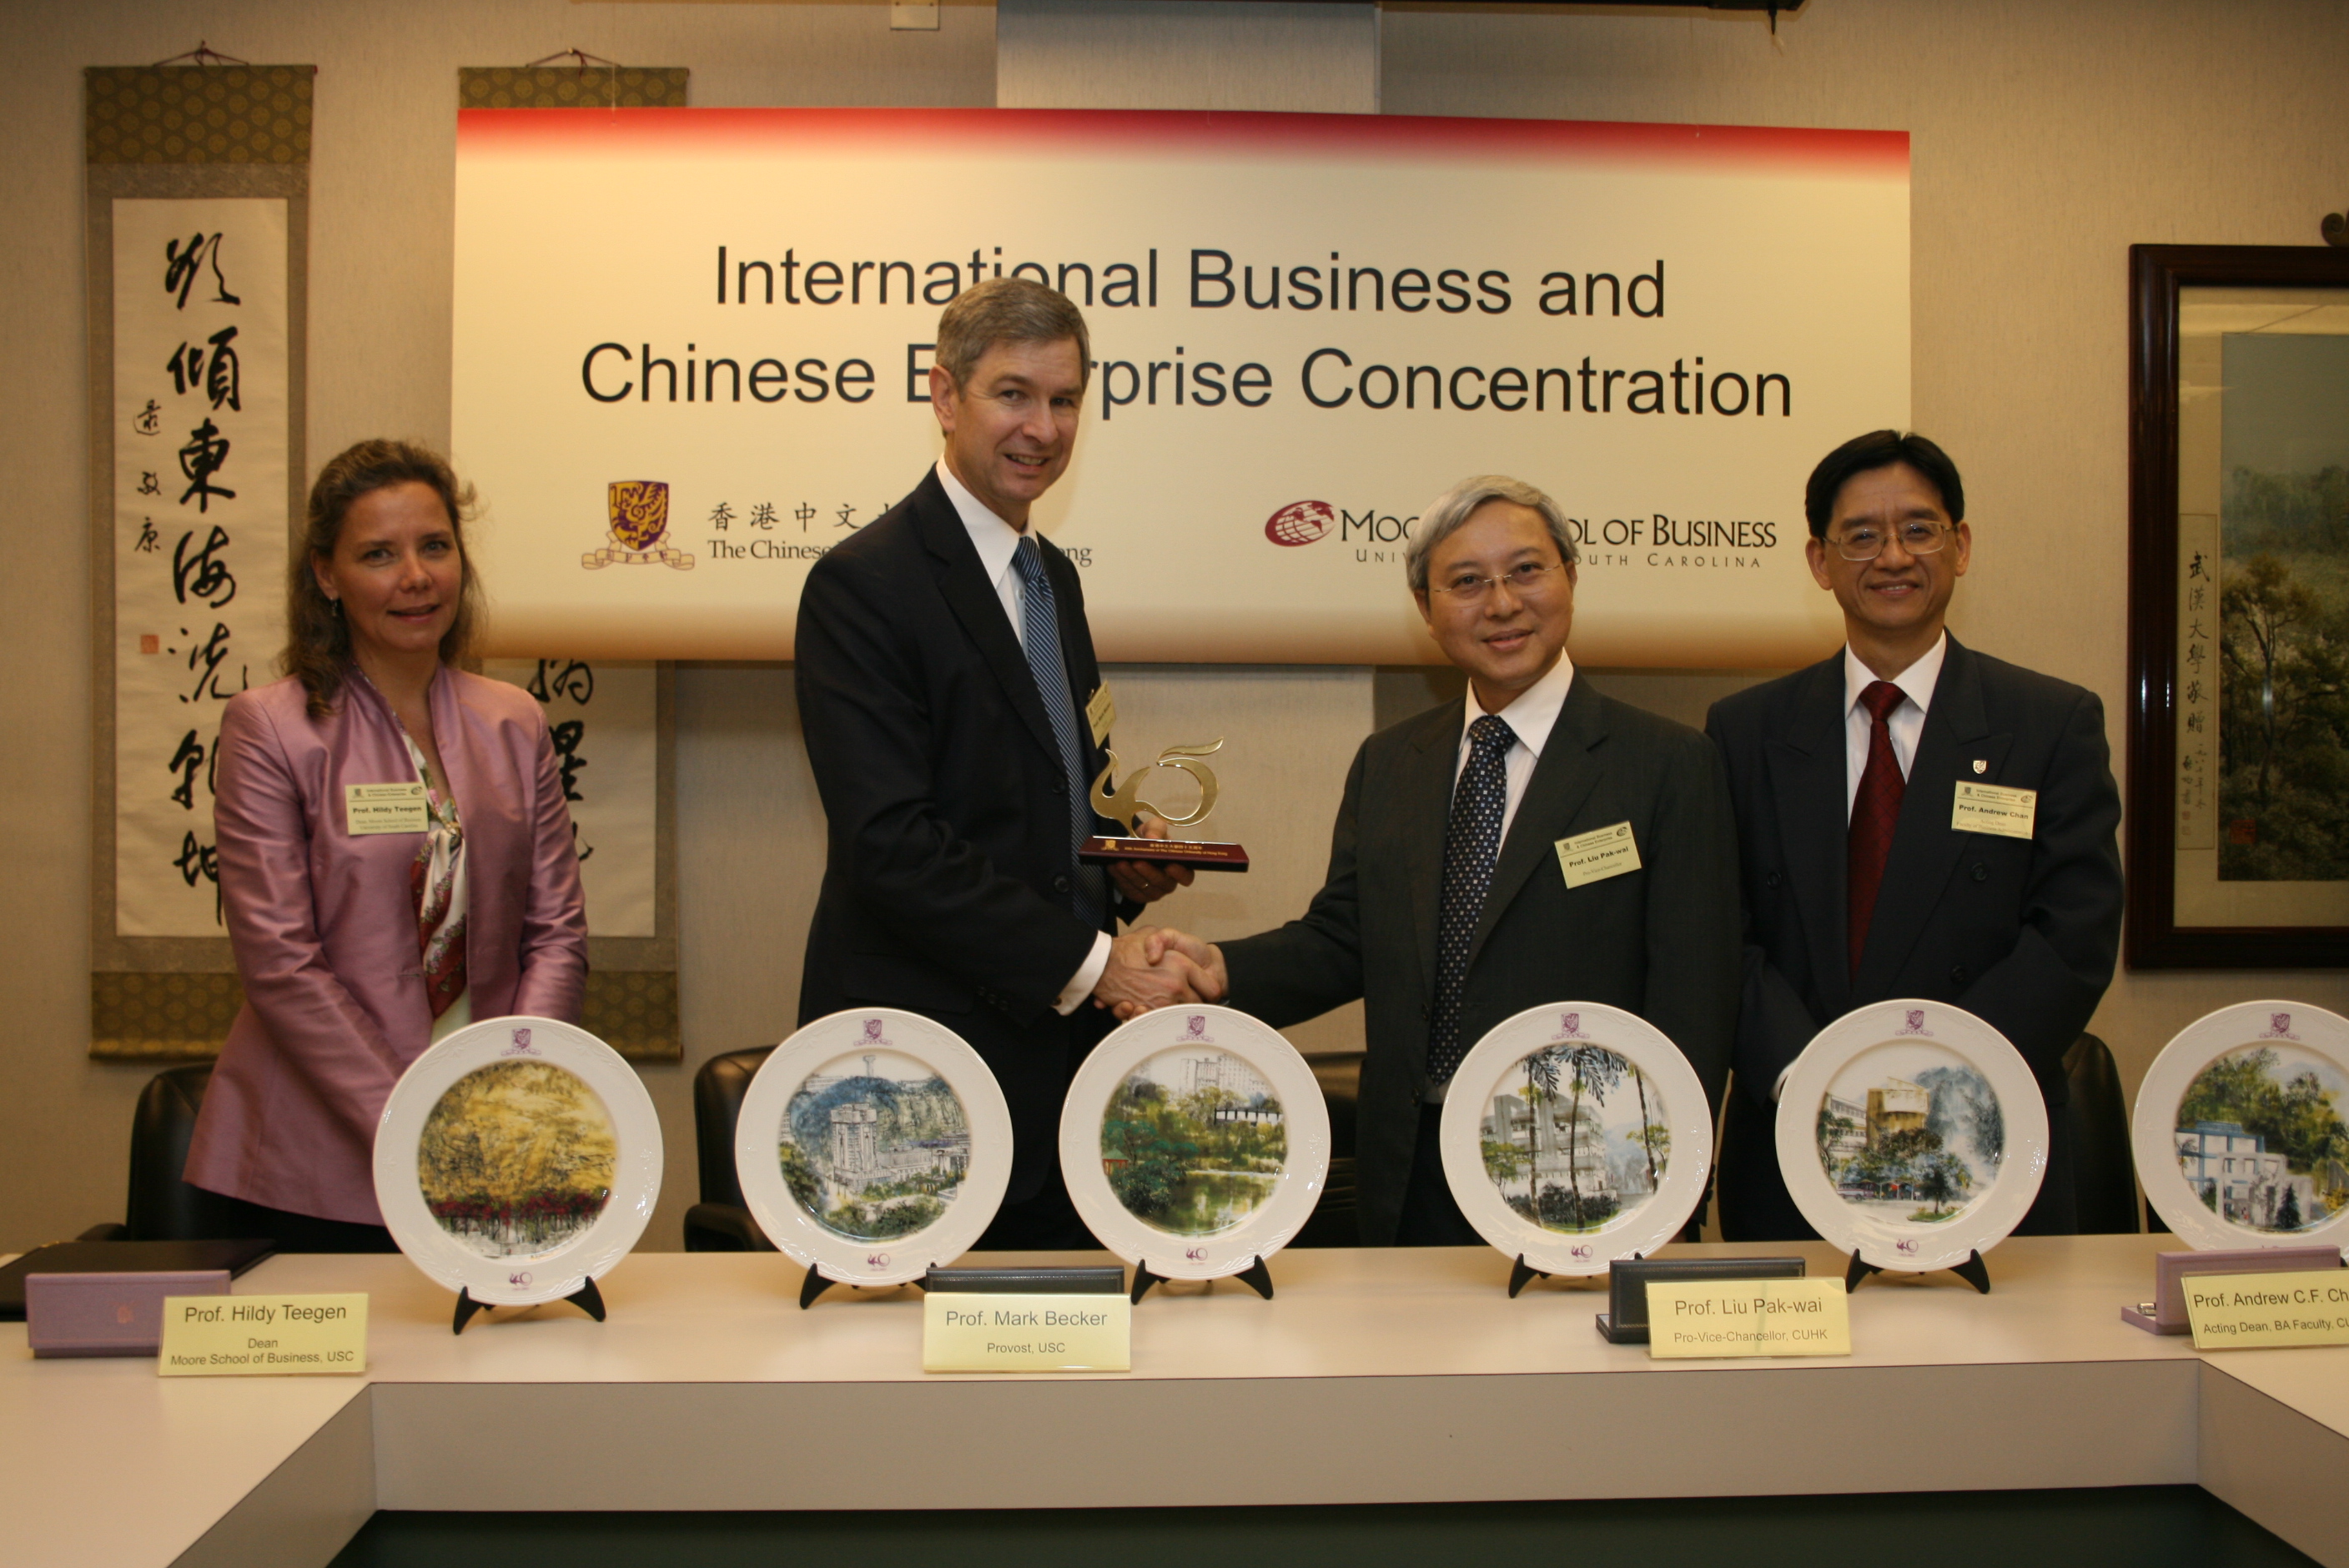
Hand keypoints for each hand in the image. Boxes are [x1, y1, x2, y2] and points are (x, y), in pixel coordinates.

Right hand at [1090, 926, 1219, 1017]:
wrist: (1101, 963)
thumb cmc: (1126, 949)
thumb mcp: (1154, 934)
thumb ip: (1173, 943)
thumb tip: (1186, 953)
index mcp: (1182, 965)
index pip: (1212, 989)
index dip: (1209, 993)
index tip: (1205, 993)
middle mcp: (1176, 985)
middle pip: (1198, 1006)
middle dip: (1193, 1004)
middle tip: (1184, 1000)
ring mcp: (1162, 1002)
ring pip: (1181, 1016)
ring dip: (1176, 1013)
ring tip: (1166, 1004)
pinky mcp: (1148, 1013)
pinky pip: (1164, 1023)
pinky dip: (1160, 1019)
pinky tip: (1152, 1009)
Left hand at [1106, 811, 1195, 905]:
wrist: (1133, 845)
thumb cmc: (1151, 837)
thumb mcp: (1154, 827)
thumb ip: (1156, 829)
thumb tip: (1153, 838)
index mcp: (1179, 867)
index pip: (1186, 876)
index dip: (1180, 874)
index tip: (1170, 866)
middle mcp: (1168, 883)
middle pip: (1161, 883)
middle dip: (1148, 872)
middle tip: (1137, 862)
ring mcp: (1153, 892)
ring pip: (1143, 887)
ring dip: (1131, 875)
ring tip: (1121, 862)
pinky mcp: (1137, 895)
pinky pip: (1129, 889)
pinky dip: (1120, 878)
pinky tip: (1113, 867)